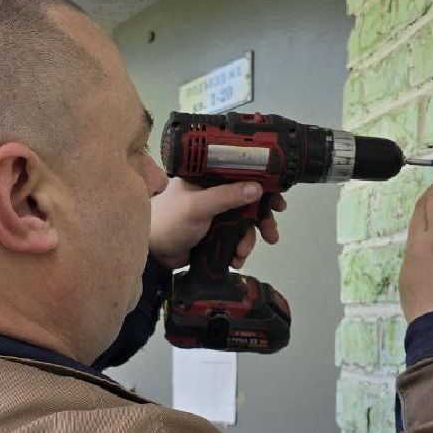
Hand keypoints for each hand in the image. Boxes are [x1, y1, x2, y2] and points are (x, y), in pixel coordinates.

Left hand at [149, 177, 285, 269]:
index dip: (263, 184)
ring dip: (249, 239)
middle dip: (261, 220)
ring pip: (245, 222)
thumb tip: (256, 188)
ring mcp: (216, 212)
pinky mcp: (216, 232)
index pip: (242, 173)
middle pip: (249, 201)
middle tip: (270, 234)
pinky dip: (239, 249)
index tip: (278, 198)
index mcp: (208, 176)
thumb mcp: (197, 206)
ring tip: (242, 253)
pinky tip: (235, 259)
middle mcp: (214, 191)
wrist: (154, 253)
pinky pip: (236, 237)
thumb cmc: (168, 221)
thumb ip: (226, 196)